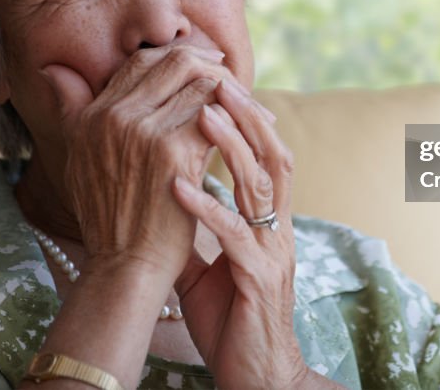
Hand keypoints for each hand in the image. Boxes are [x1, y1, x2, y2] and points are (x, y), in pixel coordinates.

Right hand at [41, 45, 233, 276]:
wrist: (125, 267)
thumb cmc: (112, 219)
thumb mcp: (78, 159)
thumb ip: (72, 111)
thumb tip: (53, 70)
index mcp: (92, 115)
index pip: (141, 61)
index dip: (179, 59)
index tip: (206, 69)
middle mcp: (112, 116)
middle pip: (175, 62)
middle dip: (211, 66)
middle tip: (234, 83)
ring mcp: (141, 131)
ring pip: (200, 84)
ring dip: (231, 94)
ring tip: (249, 110)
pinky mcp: (172, 151)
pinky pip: (215, 115)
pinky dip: (236, 119)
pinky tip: (249, 133)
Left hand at [172, 79, 309, 388]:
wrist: (256, 375)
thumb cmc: (231, 320)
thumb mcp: (206, 266)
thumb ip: (191, 229)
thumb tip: (162, 195)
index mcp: (268, 223)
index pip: (267, 157)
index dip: (251, 119)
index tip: (222, 84)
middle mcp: (277, 230)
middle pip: (274, 158)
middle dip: (249, 116)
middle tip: (220, 79)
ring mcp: (271, 253)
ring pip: (261, 187)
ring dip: (232, 147)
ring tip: (203, 113)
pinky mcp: (257, 280)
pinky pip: (233, 236)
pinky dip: (205, 207)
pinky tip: (178, 186)